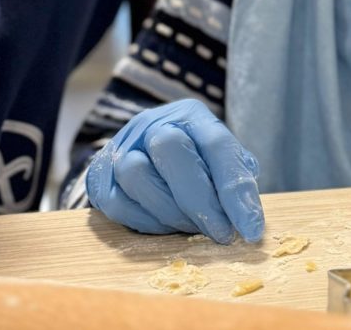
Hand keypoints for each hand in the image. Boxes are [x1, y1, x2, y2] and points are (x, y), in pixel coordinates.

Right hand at [86, 99, 263, 243]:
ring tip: (190, 225)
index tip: (250, 229)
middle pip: (171, 150)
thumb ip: (236, 180)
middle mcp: (154, 123)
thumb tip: (247, 216)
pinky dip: (145, 221)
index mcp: (192, 115)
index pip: (217, 145)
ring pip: (138, 175)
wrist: (147, 155)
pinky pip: (117, 203)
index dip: (235, 191)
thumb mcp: (223, 163)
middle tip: (220, 234)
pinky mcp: (100, 174)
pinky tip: (164, 223)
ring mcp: (122, 146)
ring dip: (170, 213)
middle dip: (200, 201)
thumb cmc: (197, 162)